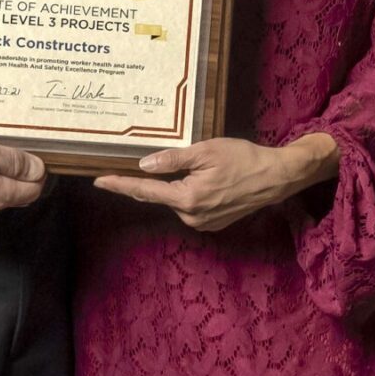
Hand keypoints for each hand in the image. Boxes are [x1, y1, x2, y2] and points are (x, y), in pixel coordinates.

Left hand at [91, 135, 337, 232]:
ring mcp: (203, 223)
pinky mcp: (212, 224)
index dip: (119, 184)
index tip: (98, 181)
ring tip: (193, 167)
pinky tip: (200, 180)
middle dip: (149, 182)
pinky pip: (189, 207)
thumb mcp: (206, 151)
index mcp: (188, 198)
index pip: (145, 191)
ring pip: (175, 201)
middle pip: (160, 196)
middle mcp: (192, 216)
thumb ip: (173, 160)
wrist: (276, 177)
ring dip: (173, 186)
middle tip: (139, 164)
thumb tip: (145, 165)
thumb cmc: (243, 158)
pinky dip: (187, 193)